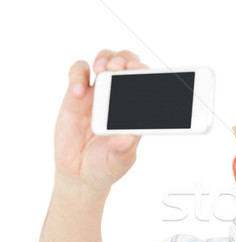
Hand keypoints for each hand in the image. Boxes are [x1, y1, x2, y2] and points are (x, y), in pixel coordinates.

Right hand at [54, 49, 146, 192]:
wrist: (79, 173)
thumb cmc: (106, 166)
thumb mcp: (118, 162)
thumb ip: (123, 151)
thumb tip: (126, 139)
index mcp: (136, 111)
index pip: (145, 83)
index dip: (144, 73)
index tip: (142, 71)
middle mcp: (119, 98)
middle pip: (126, 64)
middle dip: (126, 59)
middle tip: (121, 67)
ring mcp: (98, 94)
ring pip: (104, 61)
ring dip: (105, 59)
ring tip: (102, 70)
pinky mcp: (76, 96)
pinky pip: (78, 73)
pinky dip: (77, 75)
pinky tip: (78, 92)